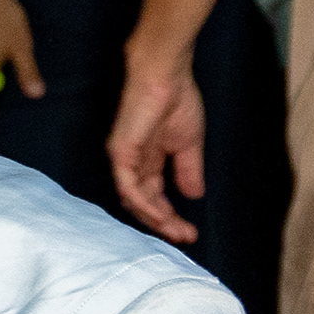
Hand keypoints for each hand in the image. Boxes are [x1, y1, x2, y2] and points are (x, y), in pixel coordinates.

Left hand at [105, 44, 205, 242]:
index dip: (171, 217)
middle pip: (143, 204)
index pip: (155, 197)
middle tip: (185, 238)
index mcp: (147, 162)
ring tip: (177, 232)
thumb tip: (193, 195)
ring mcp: (124, 160)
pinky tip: (161, 216)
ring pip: (134, 200)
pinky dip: (144, 204)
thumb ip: (188, 170)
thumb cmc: (177, 101)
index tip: (190, 232)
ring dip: (156, 219)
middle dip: (165, 224)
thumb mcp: (188, 144)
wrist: (167, 76)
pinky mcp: (120, 152)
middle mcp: (132, 164)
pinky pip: (128, 186)